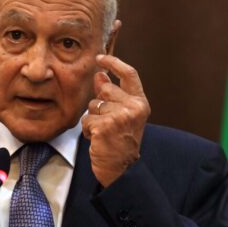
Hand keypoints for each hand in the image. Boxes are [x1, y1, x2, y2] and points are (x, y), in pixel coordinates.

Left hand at [81, 54, 149, 186]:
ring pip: (93, 105)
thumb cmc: (121, 142)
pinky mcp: (105, 126)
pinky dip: (87, 130)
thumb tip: (100, 74)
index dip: (114, 62)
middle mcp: (134, 107)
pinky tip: (97, 139)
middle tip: (107, 122)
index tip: (100, 57)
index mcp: (141, 103)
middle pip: (105, 89)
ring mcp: (120, 116)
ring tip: (103, 133)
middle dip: (100, 103)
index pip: (129, 74)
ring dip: (92, 119)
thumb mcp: (122, 115)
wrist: (121, 169)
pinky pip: (86, 119)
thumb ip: (111, 94)